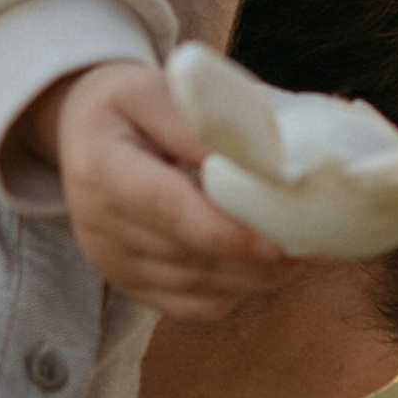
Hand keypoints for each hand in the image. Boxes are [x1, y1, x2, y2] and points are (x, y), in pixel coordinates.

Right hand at [28, 57, 284, 320]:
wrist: (81, 134)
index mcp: (102, 168)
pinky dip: (236, 291)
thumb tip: (259, 163)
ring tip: (300, 250)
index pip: (168, 210)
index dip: (225, 232)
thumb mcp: (157, 90)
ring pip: (200, 289)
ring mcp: (113, 264)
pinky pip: (195, 307)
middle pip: (191, 257)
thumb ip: (200, 124)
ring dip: (256, 276)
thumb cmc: (129, 105)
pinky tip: (262, 264)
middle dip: (258, 258)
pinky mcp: (130, 287)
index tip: (279, 243)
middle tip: (316, 242)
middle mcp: (99, 228)